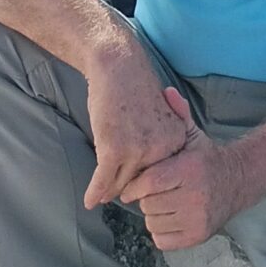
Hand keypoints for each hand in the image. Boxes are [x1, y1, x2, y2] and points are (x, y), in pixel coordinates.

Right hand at [82, 40, 191, 209]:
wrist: (119, 65)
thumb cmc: (135, 91)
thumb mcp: (161, 118)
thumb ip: (158, 146)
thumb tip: (146, 178)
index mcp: (177, 139)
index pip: (162, 174)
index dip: (148, 182)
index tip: (138, 191)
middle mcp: (162, 148)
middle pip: (142, 182)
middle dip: (128, 189)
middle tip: (117, 196)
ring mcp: (138, 150)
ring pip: (120, 183)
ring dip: (108, 191)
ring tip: (101, 197)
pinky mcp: (114, 149)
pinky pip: (102, 180)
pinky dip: (94, 192)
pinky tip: (88, 201)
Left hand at [131, 87, 242, 249]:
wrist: (237, 182)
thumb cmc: (206, 160)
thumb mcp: (193, 136)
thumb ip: (178, 115)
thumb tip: (166, 92)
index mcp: (190, 170)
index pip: (149, 182)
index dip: (135, 186)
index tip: (133, 186)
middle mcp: (195, 195)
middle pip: (149, 204)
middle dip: (146, 199)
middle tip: (154, 192)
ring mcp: (197, 218)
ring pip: (153, 223)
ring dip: (154, 215)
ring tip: (164, 203)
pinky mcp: (197, 236)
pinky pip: (162, 240)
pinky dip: (162, 231)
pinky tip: (171, 217)